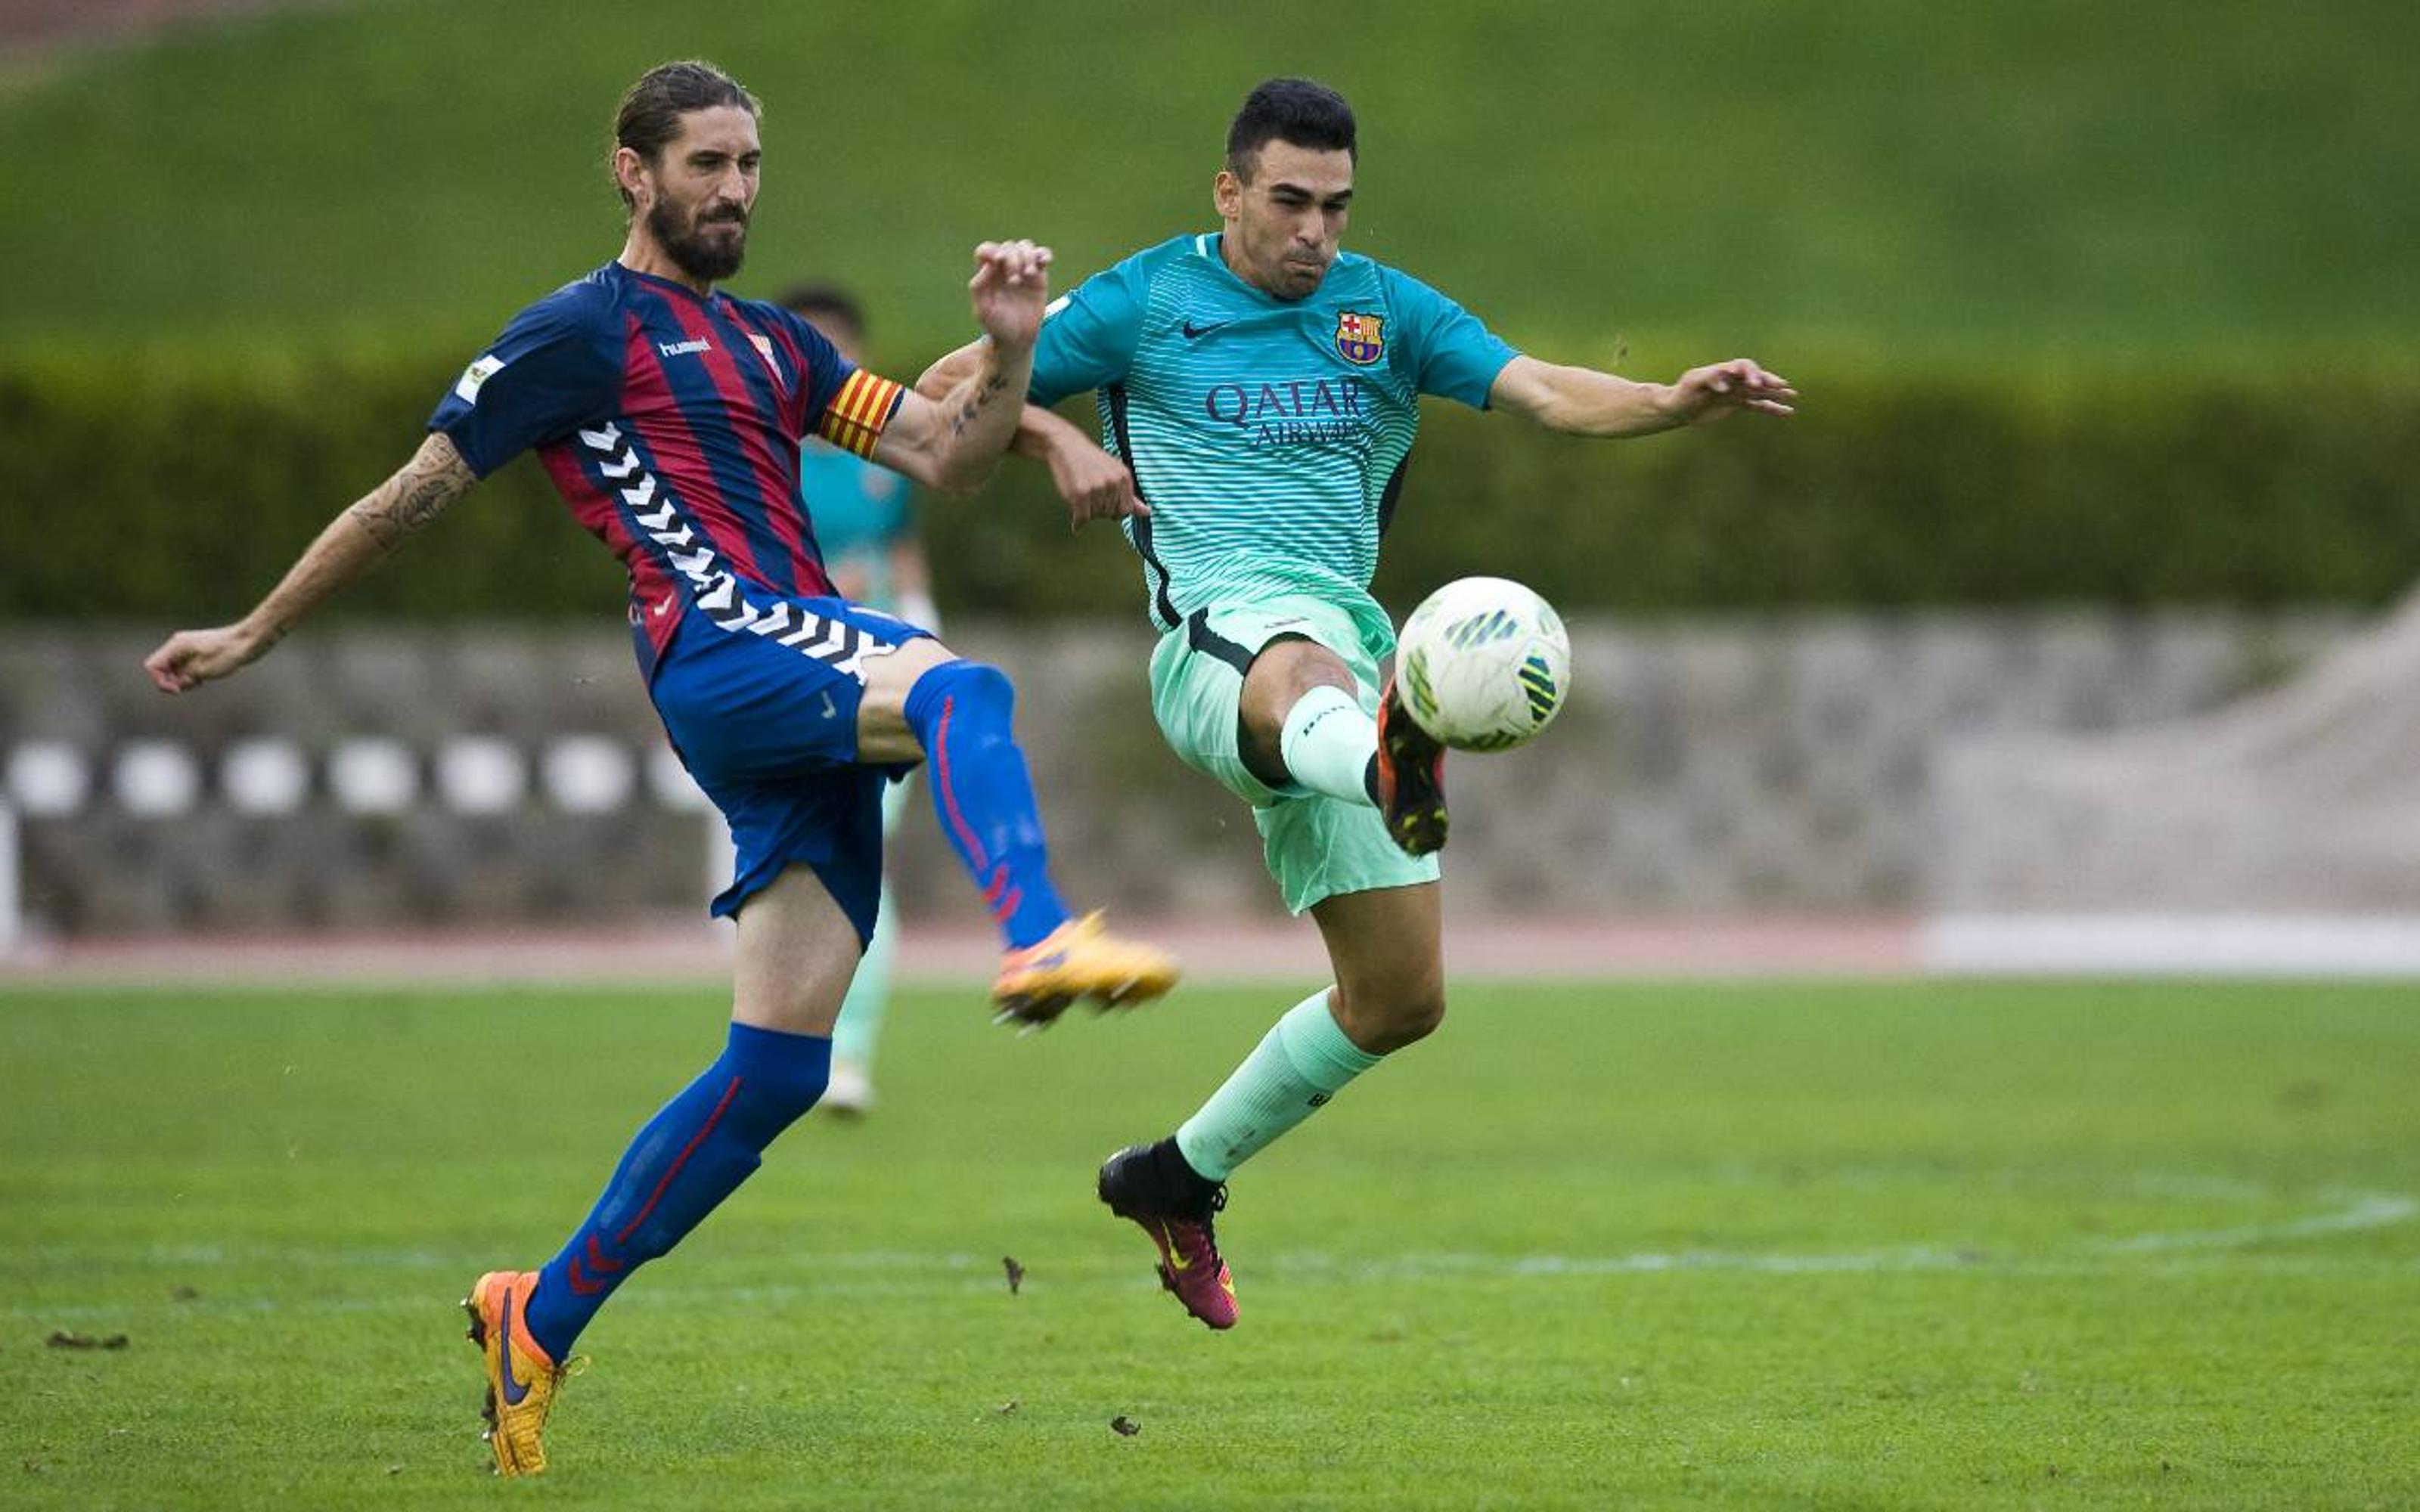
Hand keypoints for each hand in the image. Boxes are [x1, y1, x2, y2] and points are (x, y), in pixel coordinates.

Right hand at [143, 622, 273, 692]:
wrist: (250, 640)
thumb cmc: (229, 653)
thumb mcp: (203, 670)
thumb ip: (184, 677)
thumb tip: (177, 681)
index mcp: (176, 646)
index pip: (152, 666)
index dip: (161, 681)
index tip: (178, 689)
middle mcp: (179, 645)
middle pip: (161, 669)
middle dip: (172, 681)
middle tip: (192, 685)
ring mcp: (188, 648)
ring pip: (174, 670)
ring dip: (182, 680)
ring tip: (199, 681)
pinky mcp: (198, 653)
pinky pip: (185, 668)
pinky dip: (190, 676)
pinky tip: (203, 679)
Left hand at [967, 239, 1052, 351]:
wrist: (1018, 339)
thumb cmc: (997, 326)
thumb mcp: (982, 311)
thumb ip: (978, 287)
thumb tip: (988, 265)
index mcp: (987, 274)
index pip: (986, 250)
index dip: (992, 251)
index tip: (998, 262)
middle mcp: (1004, 268)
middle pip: (1008, 246)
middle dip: (1012, 260)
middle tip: (1014, 283)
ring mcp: (1022, 270)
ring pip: (1025, 246)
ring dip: (1027, 256)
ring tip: (1029, 274)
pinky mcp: (1039, 275)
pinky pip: (1043, 255)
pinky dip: (1044, 254)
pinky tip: (1044, 263)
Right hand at [1046, 433, 1148, 529]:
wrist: (1066, 446)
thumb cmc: (1091, 461)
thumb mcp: (1115, 474)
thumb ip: (1131, 496)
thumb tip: (1148, 513)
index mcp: (1124, 477)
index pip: (1125, 511)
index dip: (1113, 510)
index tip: (1103, 498)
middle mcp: (1113, 482)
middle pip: (1109, 514)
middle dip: (1099, 509)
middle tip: (1089, 492)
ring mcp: (1097, 488)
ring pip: (1095, 516)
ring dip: (1087, 511)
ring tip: (1082, 493)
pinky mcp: (1080, 493)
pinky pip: (1081, 518)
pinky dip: (1078, 522)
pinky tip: (1076, 520)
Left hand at [1668, 358, 1795, 425]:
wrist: (1679, 407)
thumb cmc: (1683, 392)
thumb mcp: (1692, 383)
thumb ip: (1708, 379)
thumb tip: (1725, 385)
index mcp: (1724, 370)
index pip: (1742, 367)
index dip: (1750, 374)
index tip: (1752, 385)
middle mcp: (1734, 379)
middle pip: (1756, 377)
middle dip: (1768, 381)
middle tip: (1781, 386)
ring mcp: (1737, 391)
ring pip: (1761, 392)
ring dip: (1776, 393)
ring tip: (1792, 395)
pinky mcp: (1738, 405)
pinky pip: (1759, 406)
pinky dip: (1772, 409)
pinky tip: (1788, 412)